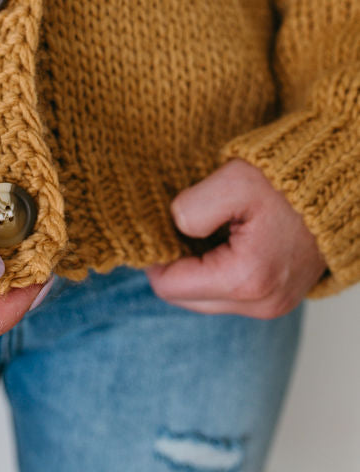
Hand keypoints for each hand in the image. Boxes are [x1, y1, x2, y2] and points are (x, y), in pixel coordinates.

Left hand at [145, 159, 326, 318]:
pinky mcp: (278, 299)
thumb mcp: (232, 182)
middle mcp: (260, 304)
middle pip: (185, 299)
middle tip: (178, 228)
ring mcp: (272, 306)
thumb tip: (174, 228)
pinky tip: (222, 240)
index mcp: (244, 279)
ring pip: (206, 300)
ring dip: (196, 270)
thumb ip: (192, 208)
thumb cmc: (284, 183)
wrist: (333, 189)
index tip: (158, 228)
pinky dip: (217, 272)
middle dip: (174, 267)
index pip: (170, 287)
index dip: (155, 257)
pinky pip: (229, 295)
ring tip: (205, 231)